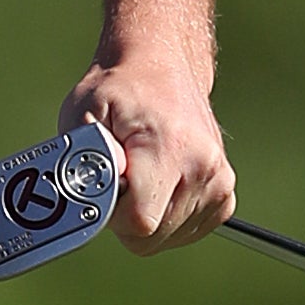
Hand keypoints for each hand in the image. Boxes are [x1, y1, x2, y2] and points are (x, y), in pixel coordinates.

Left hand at [63, 50, 234, 253]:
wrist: (160, 67)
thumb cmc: (117, 91)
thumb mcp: (83, 112)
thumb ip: (80, 159)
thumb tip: (90, 198)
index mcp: (168, 148)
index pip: (140, 222)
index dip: (111, 213)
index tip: (104, 183)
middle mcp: (203, 167)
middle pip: (153, 236)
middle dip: (124, 215)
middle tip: (118, 174)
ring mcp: (219, 182)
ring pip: (168, 237)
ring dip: (145, 216)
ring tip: (139, 173)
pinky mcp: (224, 194)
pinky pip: (185, 231)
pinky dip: (165, 217)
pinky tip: (157, 184)